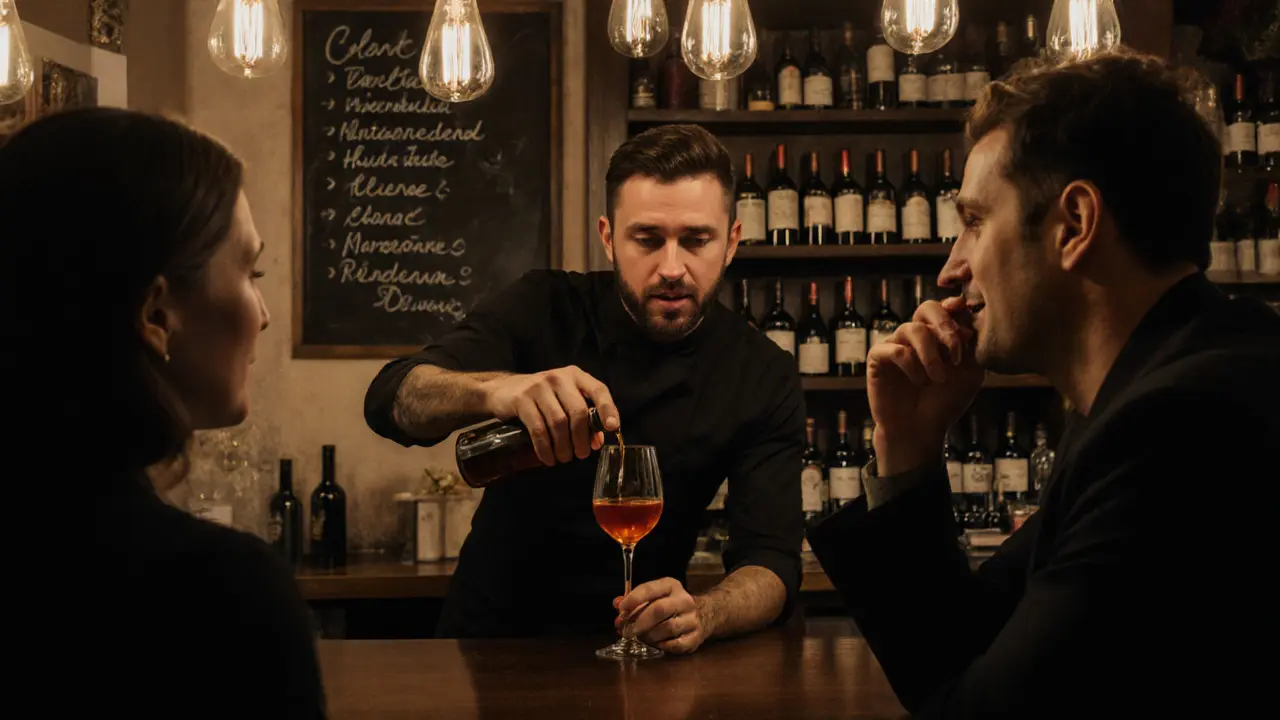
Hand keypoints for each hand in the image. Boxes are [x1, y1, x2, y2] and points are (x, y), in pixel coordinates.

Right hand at [480, 366, 619, 466]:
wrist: (503, 390)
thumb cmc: (541, 398)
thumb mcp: (564, 402)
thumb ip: (583, 419)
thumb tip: (596, 442)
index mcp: (576, 376)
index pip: (598, 390)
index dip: (608, 409)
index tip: (613, 428)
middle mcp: (559, 378)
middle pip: (578, 411)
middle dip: (581, 438)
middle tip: (581, 455)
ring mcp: (539, 386)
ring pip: (559, 422)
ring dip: (563, 446)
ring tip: (564, 459)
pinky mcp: (522, 399)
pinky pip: (538, 429)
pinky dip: (545, 448)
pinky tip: (548, 458)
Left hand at [614, 578, 709, 654]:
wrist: (702, 615)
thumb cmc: (670, 605)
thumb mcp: (654, 596)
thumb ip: (635, 601)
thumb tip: (617, 604)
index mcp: (671, 586)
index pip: (651, 589)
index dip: (633, 599)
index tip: (621, 609)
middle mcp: (684, 600)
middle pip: (659, 610)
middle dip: (638, 622)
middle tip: (626, 631)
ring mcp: (692, 619)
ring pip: (667, 628)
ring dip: (649, 635)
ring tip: (640, 638)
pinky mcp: (696, 637)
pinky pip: (676, 644)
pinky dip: (663, 646)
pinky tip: (656, 644)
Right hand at [867, 296, 983, 474]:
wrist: (919, 430)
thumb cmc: (944, 402)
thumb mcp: (969, 375)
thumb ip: (972, 349)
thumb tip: (967, 324)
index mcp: (939, 335)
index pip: (946, 309)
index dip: (954, 306)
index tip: (962, 311)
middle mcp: (917, 336)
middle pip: (926, 308)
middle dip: (944, 323)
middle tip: (954, 348)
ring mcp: (896, 344)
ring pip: (912, 329)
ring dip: (931, 354)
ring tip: (938, 378)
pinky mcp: (878, 358)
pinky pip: (894, 348)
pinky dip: (910, 364)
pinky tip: (918, 381)